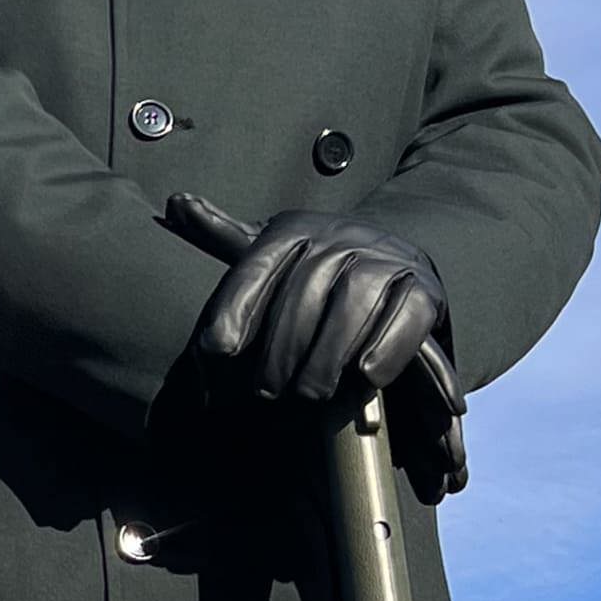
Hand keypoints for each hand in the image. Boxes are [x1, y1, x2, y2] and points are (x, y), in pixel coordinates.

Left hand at [165, 194, 469, 500]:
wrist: (392, 261)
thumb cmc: (313, 271)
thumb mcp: (269, 253)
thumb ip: (222, 236)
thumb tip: (177, 204)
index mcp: (293, 229)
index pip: (256, 264)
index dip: (234, 308)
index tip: (213, 353)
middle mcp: (341, 236)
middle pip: (305, 289)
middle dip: (281, 346)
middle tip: (263, 393)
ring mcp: (386, 259)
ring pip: (354, 302)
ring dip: (328, 353)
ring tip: (308, 396)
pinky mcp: (424, 289)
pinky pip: (406, 315)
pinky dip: (387, 347)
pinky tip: (365, 377)